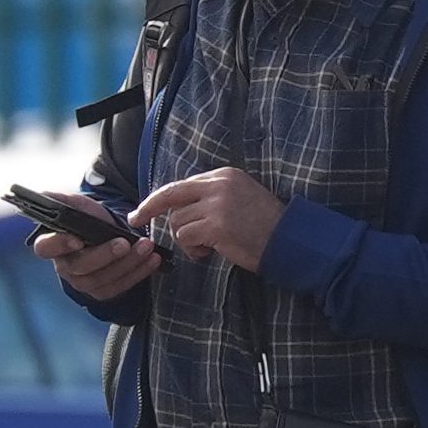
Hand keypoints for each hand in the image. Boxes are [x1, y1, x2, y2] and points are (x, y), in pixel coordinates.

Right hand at [32, 200, 161, 300]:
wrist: (109, 232)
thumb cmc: (88, 219)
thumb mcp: (76, 205)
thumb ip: (60, 199)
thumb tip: (43, 195)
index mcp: (51, 245)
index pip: (46, 248)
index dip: (60, 245)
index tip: (78, 240)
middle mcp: (65, 266)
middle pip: (81, 266)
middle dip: (105, 255)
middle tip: (125, 243)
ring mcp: (82, 281)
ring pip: (103, 278)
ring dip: (128, 263)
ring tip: (146, 247)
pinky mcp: (102, 290)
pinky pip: (119, 287)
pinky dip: (138, 273)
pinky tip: (153, 260)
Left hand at [134, 168, 287, 269]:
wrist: (291, 240)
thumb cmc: (266, 225)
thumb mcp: (240, 197)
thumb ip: (211, 196)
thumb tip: (176, 207)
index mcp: (225, 175)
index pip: (181, 185)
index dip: (159, 199)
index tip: (144, 210)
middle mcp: (219, 185)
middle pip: (170, 197)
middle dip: (149, 209)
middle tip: (136, 220)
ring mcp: (217, 205)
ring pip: (178, 222)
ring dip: (187, 239)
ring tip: (208, 246)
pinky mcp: (216, 226)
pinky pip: (186, 237)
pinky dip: (193, 249)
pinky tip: (210, 252)